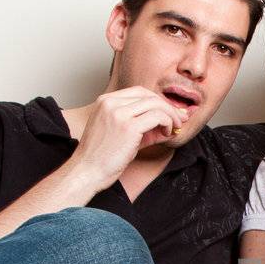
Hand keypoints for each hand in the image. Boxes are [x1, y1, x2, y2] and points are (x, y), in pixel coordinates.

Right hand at [69, 86, 187, 189]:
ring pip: (155, 104)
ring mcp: (119, 113)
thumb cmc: (101, 156)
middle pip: (148, 95)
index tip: (168, 112)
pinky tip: (167, 133)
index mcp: (105, 101)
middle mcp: (111, 103)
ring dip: (170, 115)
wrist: (86, 171)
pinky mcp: (128, 127)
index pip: (138, 92)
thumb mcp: (121, 133)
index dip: (156, 101)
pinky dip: (167, 123)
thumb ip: (142, 125)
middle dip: (166, 106)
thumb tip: (168, 123)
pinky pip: (157, 116)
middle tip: (178, 119)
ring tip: (174, 128)